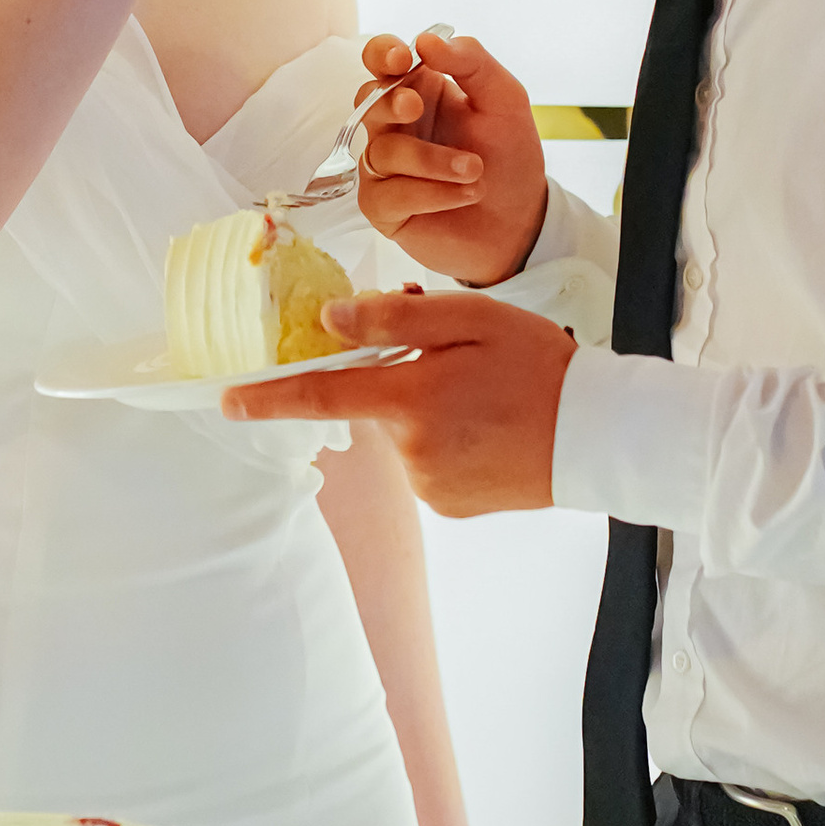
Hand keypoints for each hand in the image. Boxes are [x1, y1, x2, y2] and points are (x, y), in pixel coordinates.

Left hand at [224, 291, 571, 515]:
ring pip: (403, 433)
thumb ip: (396, 319)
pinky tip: (488, 430)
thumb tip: (331, 322)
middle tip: (460, 359)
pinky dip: (446, 442)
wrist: (599, 435)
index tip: (225, 400)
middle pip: (376, 404)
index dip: (268, 397)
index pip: (321, 393)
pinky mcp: (448, 506)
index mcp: (411, 398)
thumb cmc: (538, 365)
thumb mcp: (470, 319)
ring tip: (487, 397)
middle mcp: (411, 449)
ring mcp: (429, 485)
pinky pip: (426, 463)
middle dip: (399, 378)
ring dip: (427, 410)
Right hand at [355, 29, 547, 286]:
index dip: (382, 54)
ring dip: (431, 160)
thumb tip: (427, 40)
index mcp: (421, 90)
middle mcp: (396, 124)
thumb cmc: (510, 157)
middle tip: (416, 108)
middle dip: (389, 102)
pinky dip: (431, 193)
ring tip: (475, 171)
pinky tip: (465, 194)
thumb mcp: (504, 100)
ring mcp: (385, 166)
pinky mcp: (383, 207)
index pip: (383, 59)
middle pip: (366, 100)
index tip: (403, 59)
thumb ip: (472, 62)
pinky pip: (388, 193)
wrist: (521, 222)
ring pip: (382, 151)